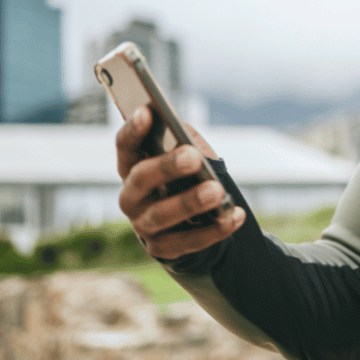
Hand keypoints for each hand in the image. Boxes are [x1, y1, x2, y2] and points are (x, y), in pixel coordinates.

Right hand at [116, 106, 245, 259]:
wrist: (185, 225)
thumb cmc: (184, 178)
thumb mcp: (184, 154)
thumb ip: (183, 141)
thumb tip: (183, 134)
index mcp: (132, 166)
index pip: (125, 146)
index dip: (133, 129)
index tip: (147, 111)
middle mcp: (130, 196)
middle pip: (141, 179)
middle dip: (167, 167)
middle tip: (193, 157)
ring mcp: (143, 225)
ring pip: (162, 215)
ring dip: (190, 202)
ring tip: (217, 191)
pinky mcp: (163, 249)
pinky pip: (188, 241)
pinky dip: (214, 229)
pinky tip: (234, 215)